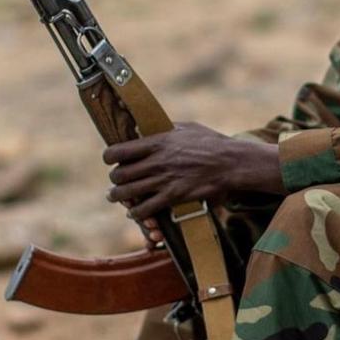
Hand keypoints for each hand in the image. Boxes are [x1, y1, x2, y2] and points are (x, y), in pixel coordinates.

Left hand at [103, 123, 281, 223]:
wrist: (230, 162)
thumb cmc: (210, 142)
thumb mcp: (185, 127)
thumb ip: (162, 128)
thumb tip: (143, 126)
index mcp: (156, 142)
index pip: (117, 151)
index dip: (109, 157)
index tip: (112, 160)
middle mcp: (156, 161)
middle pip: (119, 174)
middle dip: (115, 179)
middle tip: (117, 181)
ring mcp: (164, 180)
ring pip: (127, 193)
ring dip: (119, 197)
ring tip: (118, 197)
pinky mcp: (173, 197)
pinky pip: (145, 209)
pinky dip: (137, 212)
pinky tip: (136, 211)